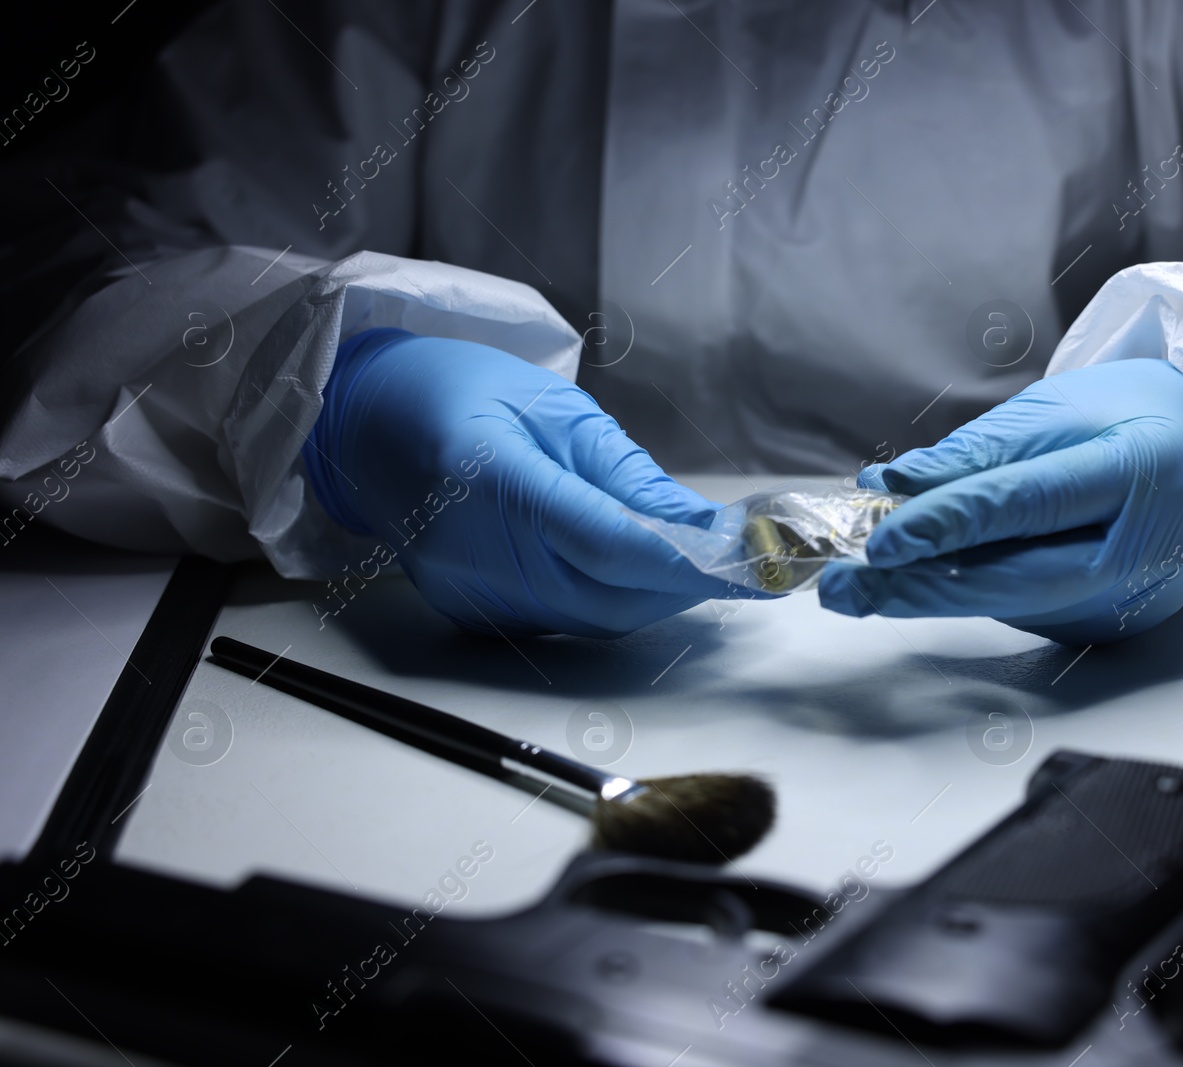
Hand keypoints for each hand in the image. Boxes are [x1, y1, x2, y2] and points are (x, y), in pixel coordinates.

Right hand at [303, 329, 734, 636]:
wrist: (369, 421)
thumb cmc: (461, 393)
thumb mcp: (556, 408)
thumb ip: (629, 477)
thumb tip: (704, 526)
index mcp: (490, 478)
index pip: (606, 543)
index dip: (686, 561)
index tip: (752, 563)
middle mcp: (472, 551)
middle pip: (608, 594)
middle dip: (686, 582)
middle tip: (743, 560)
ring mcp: (467, 591)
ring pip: (592, 617)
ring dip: (654, 594)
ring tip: (693, 558)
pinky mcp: (469, 613)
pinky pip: (562, 620)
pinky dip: (609, 597)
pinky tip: (629, 567)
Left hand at [817, 359, 1182, 642]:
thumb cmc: (1132, 418)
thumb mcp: (1056, 409)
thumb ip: (976, 452)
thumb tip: (893, 482)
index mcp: (1140, 469)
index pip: (1030, 502)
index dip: (951, 522)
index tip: (882, 536)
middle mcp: (1146, 547)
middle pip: (1019, 579)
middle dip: (921, 588)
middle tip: (846, 588)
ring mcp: (1134, 597)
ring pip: (1014, 604)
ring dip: (931, 595)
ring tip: (861, 586)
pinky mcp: (1113, 623)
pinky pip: (1027, 610)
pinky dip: (972, 594)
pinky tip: (926, 582)